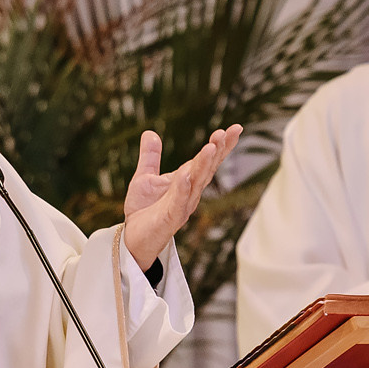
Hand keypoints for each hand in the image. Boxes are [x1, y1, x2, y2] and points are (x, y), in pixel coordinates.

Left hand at [121, 125, 241, 269]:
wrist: (133, 239)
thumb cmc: (144, 210)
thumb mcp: (144, 178)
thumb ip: (150, 157)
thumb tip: (150, 132)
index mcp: (186, 181)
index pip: (207, 161)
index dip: (221, 145)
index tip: (235, 128)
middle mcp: (190, 193)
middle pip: (208, 169)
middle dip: (218, 151)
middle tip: (227, 132)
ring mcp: (182, 206)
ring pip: (197, 183)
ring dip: (204, 165)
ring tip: (211, 147)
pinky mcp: (170, 218)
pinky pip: (178, 202)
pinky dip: (182, 188)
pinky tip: (185, 174)